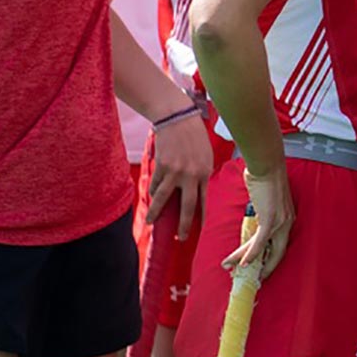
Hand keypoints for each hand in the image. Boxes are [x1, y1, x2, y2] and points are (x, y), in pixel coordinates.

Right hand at [145, 111, 212, 238]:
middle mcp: (192, 175)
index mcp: (205, 173)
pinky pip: (155, 185)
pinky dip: (152, 192)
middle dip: (183, 225)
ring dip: (157, 213)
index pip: (204, 201)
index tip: (199, 230)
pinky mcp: (161, 167)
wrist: (178, 118)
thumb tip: (196, 192)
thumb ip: (202, 174)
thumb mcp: (206, 156)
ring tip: (152, 223)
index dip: (200, 217)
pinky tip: (150, 198)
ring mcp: (175, 172)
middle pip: (187, 207)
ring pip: (164, 199)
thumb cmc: (194, 137)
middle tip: (180, 239)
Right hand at [226, 164, 293, 278]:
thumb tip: (254, 220)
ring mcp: (279, 223)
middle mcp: (287, 223)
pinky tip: (242, 262)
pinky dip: (251, 254)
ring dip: (244, 259)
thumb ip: (264, 213)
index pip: (282, 245)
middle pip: (278, 253)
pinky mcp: (269, 220)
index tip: (264, 269)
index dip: (273, 259)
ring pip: (263, 249)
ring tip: (230, 267)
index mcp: (289, 219)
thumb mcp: (268, 201)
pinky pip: (259, 242)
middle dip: (267, 268)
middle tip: (256, 279)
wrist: (267, 167)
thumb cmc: (265, 179)